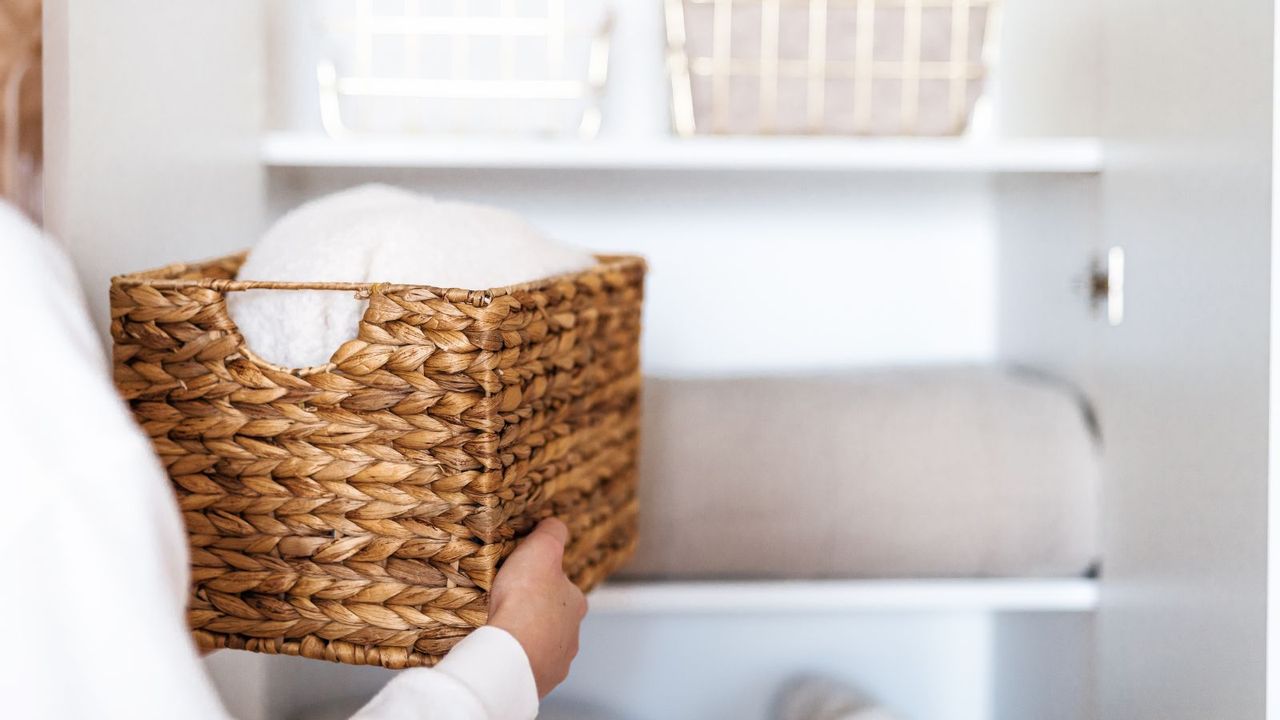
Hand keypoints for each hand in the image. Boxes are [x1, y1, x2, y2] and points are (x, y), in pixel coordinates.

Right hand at [488, 518, 587, 697]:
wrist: (511, 651)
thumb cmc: (526, 600)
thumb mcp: (541, 549)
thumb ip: (552, 533)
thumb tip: (556, 523)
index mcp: (576, 603)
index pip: (565, 588)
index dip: (544, 581)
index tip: (525, 580)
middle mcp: (572, 635)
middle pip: (555, 620)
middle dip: (536, 614)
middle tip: (510, 607)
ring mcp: (556, 662)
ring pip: (543, 646)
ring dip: (527, 639)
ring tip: (503, 631)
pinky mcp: (538, 682)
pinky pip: (527, 667)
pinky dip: (517, 660)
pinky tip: (502, 653)